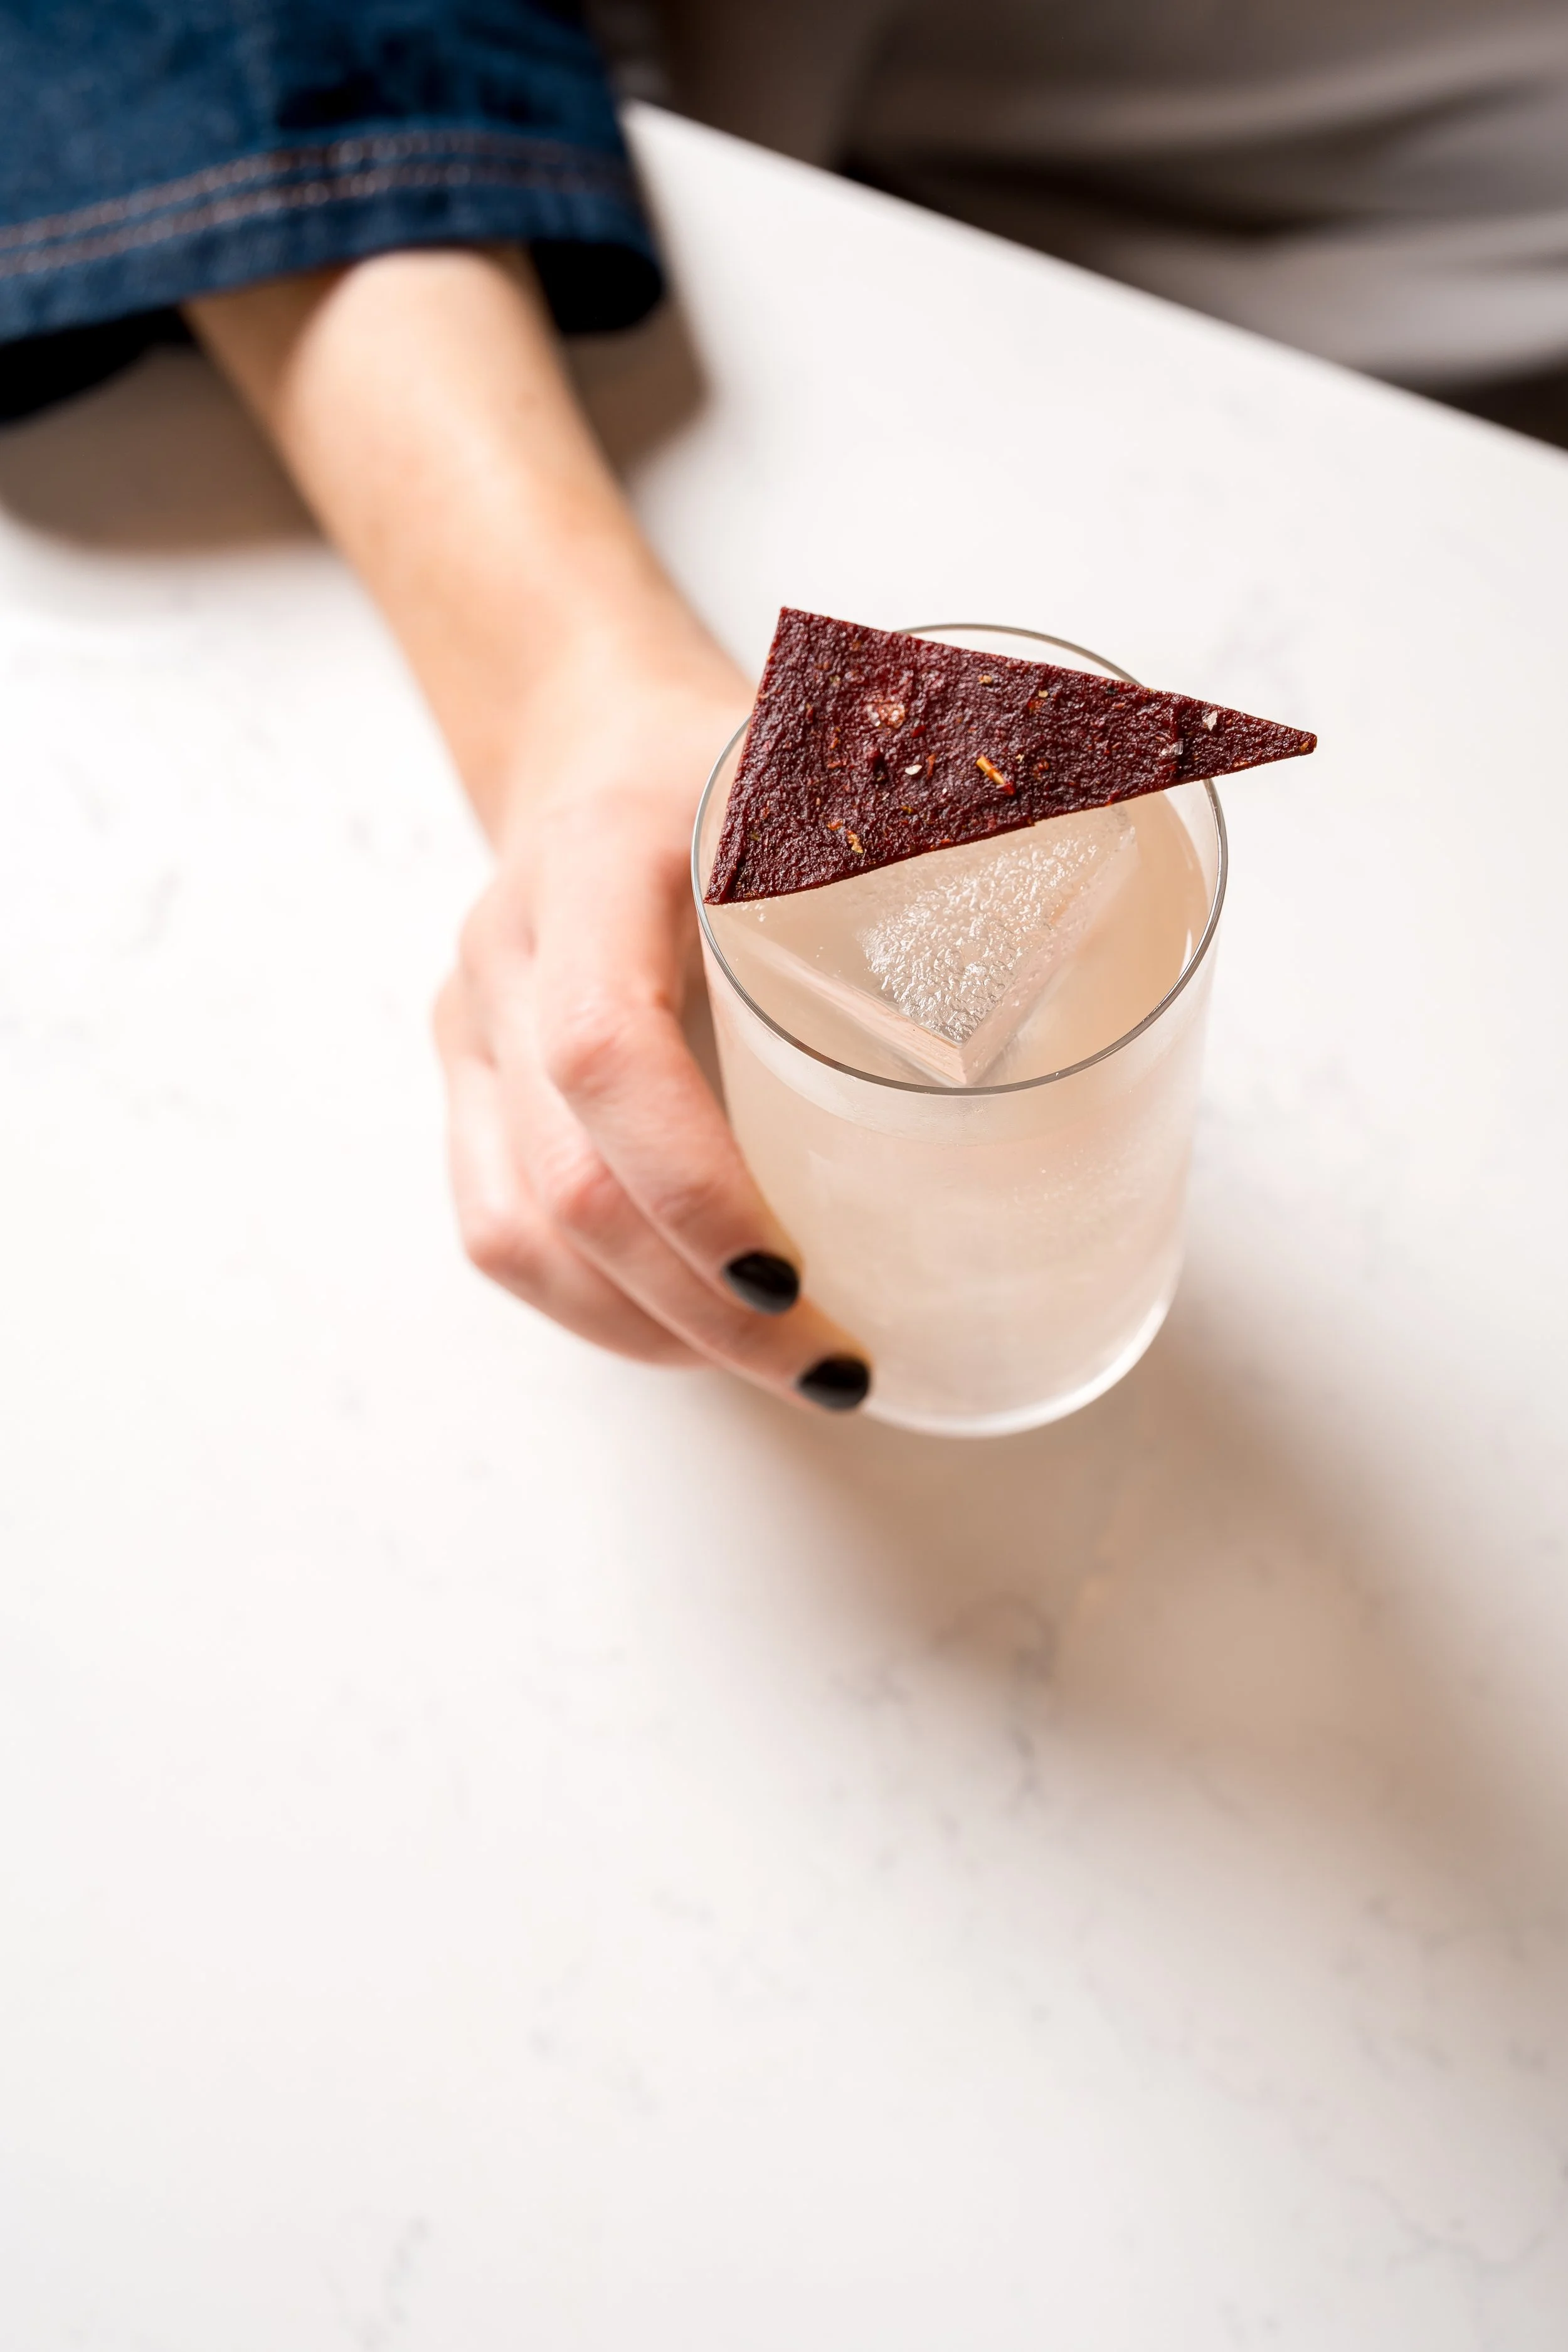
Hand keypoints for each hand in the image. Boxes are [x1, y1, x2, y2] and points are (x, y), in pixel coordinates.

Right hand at [433, 653, 872, 1409]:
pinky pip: (497, 1233)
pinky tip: (695, 1338)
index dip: (695, 1184)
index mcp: (593, 861)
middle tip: (839, 1369)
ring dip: (652, 1333)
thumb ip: (937, 796)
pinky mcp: (469, 1090)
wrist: (584, 737)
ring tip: (786, 1370)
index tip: (797, 1279)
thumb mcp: (823, 750)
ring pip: (517, 1234)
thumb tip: (1131, 803)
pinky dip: (600, 1313)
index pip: (607, 1051)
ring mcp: (471, 1032)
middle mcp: (509, 956)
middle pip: (568, 1183)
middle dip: (704, 1310)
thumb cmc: (727, 759)